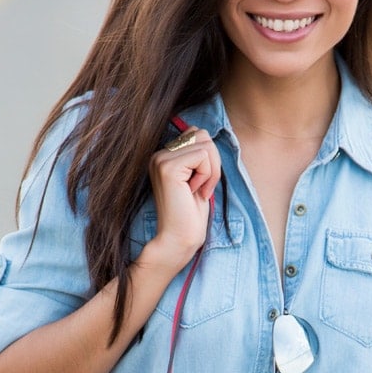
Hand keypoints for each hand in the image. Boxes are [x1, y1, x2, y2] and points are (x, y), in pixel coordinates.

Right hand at [144, 126, 220, 270]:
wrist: (179, 238)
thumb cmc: (191, 214)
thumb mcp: (197, 177)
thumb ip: (197, 155)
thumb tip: (205, 134)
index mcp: (163, 156)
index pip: (196, 134)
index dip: (208, 159)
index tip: (201, 184)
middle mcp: (158, 154)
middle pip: (202, 135)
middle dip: (212, 162)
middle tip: (203, 187)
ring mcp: (160, 160)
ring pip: (205, 143)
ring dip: (211, 169)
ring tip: (199, 190)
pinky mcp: (168, 168)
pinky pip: (203, 155)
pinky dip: (207, 175)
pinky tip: (195, 191)